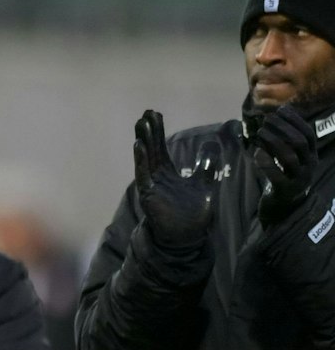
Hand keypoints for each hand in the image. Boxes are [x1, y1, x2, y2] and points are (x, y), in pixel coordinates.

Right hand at [132, 109, 218, 250]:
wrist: (187, 236)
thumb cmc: (193, 213)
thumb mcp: (204, 182)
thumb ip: (206, 164)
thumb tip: (211, 142)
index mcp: (167, 174)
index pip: (160, 149)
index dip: (157, 132)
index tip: (154, 115)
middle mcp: (156, 177)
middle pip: (152, 150)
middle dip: (149, 132)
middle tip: (145, 113)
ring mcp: (151, 185)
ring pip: (146, 158)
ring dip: (143, 140)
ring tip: (140, 124)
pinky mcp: (149, 194)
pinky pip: (144, 174)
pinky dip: (141, 160)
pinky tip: (139, 145)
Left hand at [253, 103, 316, 225]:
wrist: (284, 207)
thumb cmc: (284, 177)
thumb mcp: (288, 158)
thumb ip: (285, 141)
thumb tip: (276, 114)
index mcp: (311, 156)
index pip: (307, 133)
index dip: (295, 120)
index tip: (280, 109)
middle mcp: (309, 166)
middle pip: (299, 142)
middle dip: (283, 128)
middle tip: (267, 120)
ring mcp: (298, 179)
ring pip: (288, 157)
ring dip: (273, 142)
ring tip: (260, 132)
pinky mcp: (285, 190)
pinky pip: (276, 175)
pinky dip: (266, 162)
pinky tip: (256, 152)